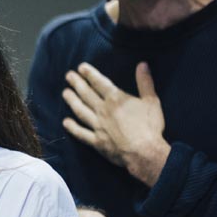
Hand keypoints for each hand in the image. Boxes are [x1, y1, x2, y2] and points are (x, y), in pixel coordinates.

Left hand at [62, 61, 170, 185]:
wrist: (144, 152)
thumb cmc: (150, 127)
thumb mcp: (151, 101)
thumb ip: (145, 82)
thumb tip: (142, 64)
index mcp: (116, 99)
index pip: (99, 83)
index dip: (90, 74)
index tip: (81, 67)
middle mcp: (103, 110)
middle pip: (86, 94)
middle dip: (77, 83)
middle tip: (68, 76)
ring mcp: (98, 126)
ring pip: (81, 111)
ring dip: (72, 101)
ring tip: (65, 93)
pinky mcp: (96, 141)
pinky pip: (81, 133)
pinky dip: (72, 128)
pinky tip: (65, 123)